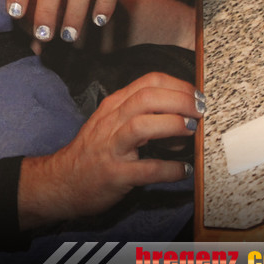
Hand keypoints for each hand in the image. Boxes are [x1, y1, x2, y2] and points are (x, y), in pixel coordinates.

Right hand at [19, 72, 203, 226]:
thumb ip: (141, 115)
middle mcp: (111, 122)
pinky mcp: (114, 174)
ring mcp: (111, 148)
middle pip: (147, 98)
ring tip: (192, 131)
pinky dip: (169, 169)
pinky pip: (146, 170)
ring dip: (172, 125)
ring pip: (141, 126)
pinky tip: (183, 170)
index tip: (197, 96)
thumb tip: (183, 117)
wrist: (62, 181)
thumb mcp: (111, 124)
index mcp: (114, 106)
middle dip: (180, 101)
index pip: (148, 82)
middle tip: (201, 111)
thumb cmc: (92, 152)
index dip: (178, 85)